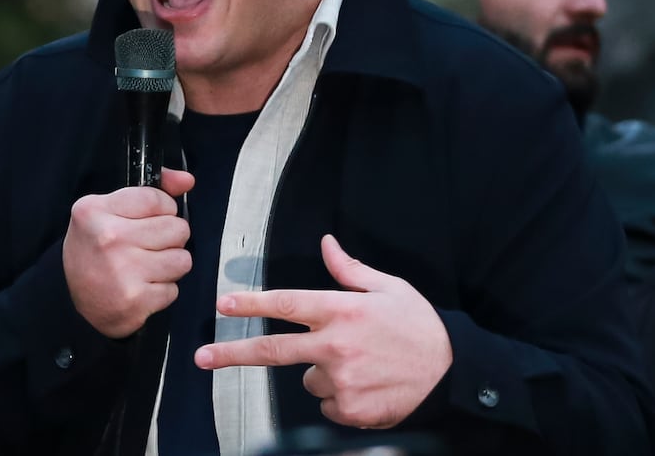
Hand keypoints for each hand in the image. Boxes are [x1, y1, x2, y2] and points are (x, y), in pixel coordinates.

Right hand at [62, 167, 193, 337]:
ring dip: (169, 265)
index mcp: (96, 210)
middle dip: (170, 238)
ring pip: (182, 260)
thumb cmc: (95, 251)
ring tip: (146, 268)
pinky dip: (161, 291)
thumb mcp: (109, 210)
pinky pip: (173, 290)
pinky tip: (141, 288)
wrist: (71, 301)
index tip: (151, 219)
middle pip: (177, 228)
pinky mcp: (134, 300)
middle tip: (148, 246)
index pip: (157, 199)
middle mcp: (109, 238)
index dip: (163, 209)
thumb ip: (151, 191)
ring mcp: (122, 271)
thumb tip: (187, 180)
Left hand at [194, 234, 451, 427]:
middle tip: (203, 357)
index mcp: (342, 311)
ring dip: (322, 372)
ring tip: (359, 364)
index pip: (287, 303)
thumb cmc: (418, 326)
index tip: (224, 305)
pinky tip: (366, 384)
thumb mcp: (388, 287)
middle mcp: (336, 346)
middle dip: (231, 353)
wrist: (451, 371)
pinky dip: (339, 397)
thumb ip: (350, 270)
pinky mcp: (350, 410)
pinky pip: (327, 404)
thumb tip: (326, 245)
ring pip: (307, 378)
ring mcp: (341, 381)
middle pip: (272, 350)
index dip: (251, 304)